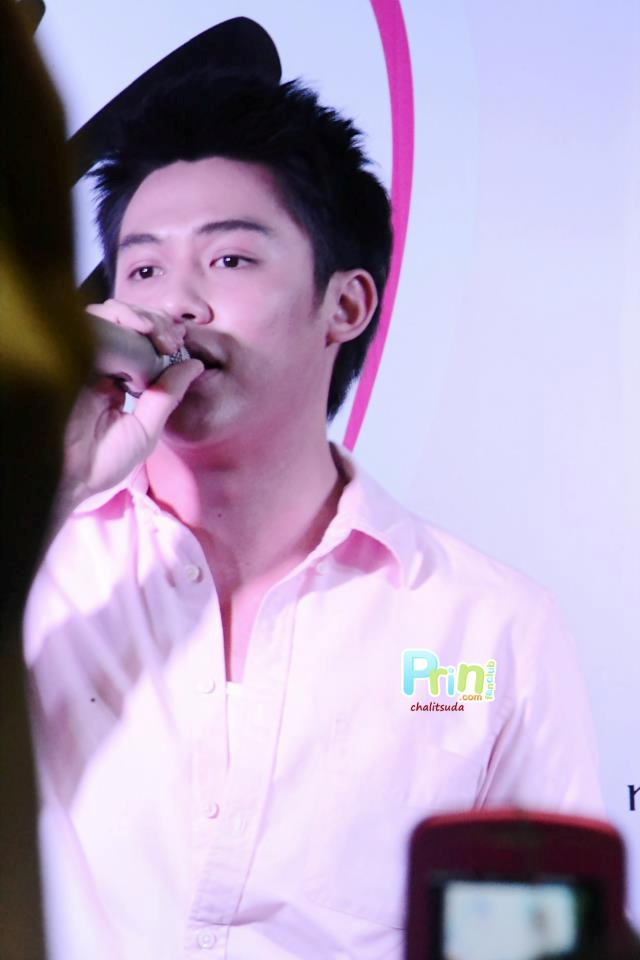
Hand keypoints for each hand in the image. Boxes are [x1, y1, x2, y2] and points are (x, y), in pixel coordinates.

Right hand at [52, 301, 203, 528]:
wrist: (71, 475)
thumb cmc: (105, 460)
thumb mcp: (147, 429)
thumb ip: (168, 396)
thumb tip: (195, 365)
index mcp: (117, 381)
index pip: (141, 345)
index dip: (162, 337)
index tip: (180, 342)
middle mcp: (100, 365)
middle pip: (128, 325)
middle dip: (155, 323)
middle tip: (172, 338)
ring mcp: (84, 358)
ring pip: (110, 316)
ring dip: (139, 317)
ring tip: (157, 333)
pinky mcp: (69, 352)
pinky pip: (92, 322)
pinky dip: (117, 318)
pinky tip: (139, 329)